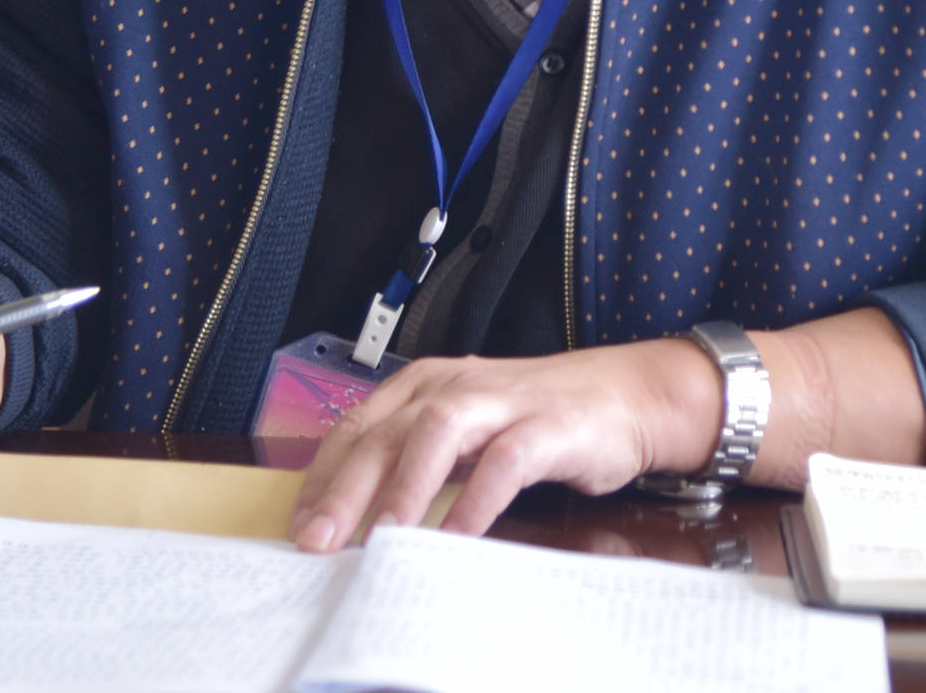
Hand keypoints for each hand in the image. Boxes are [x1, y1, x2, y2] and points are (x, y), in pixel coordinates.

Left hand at [288, 340, 719, 549]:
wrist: (626, 395)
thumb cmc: (538, 418)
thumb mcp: (466, 430)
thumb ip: (416, 459)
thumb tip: (354, 515)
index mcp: (427, 385)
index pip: (358, 426)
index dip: (323, 477)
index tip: (298, 524)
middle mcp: (457, 386)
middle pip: (387, 431)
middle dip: (345, 488)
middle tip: (317, 540)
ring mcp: (503, 401)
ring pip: (437, 433)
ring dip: (404, 487)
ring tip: (381, 538)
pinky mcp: (547, 425)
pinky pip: (504, 462)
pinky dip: (477, 502)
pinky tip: (458, 539)